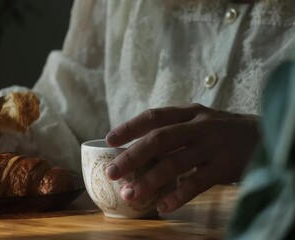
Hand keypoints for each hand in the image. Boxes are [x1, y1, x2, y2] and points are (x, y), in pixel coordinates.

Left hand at [105, 103, 258, 213]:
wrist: (265, 136)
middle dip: (132, 157)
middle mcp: (199, 126)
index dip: (130, 127)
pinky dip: (178, 196)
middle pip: (159, 139)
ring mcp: (213, 146)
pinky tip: (162, 206)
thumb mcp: (199, 121)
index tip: (109, 140)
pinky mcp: (225, 166)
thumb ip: (174, 130)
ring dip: (149, 180)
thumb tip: (137, 149)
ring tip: (130, 194)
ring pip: (175, 163)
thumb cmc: (222, 131)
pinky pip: (196, 184)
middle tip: (112, 173)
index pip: (154, 116)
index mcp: (189, 112)